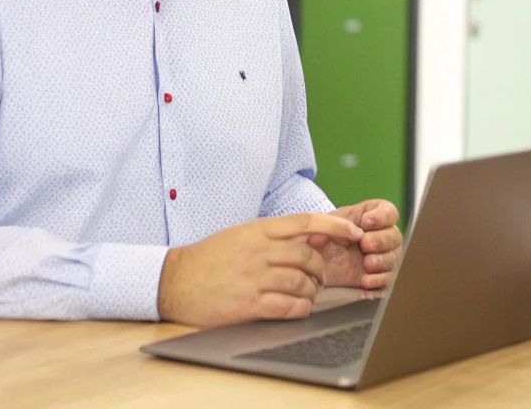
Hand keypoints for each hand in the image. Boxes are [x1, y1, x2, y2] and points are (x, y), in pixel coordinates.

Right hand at [156, 212, 363, 326]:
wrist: (175, 281)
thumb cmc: (211, 258)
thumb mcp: (243, 234)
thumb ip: (274, 235)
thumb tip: (312, 236)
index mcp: (260, 230)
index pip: (307, 222)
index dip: (336, 226)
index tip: (354, 232)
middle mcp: (260, 251)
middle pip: (309, 256)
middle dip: (321, 269)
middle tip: (319, 278)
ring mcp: (255, 278)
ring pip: (302, 282)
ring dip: (312, 291)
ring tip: (308, 294)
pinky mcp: (249, 304)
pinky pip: (289, 306)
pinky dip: (301, 308)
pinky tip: (299, 308)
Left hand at [310, 199, 402, 289]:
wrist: (314, 263)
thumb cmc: (322, 237)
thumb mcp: (322, 226)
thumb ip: (329, 226)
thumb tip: (337, 234)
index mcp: (371, 216)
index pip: (389, 212)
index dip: (382, 217)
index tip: (366, 222)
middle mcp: (381, 236)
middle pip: (395, 236)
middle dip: (382, 240)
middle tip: (365, 245)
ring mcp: (381, 257)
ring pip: (394, 258)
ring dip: (382, 261)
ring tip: (366, 264)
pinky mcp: (377, 277)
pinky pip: (388, 279)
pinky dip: (379, 280)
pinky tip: (366, 280)